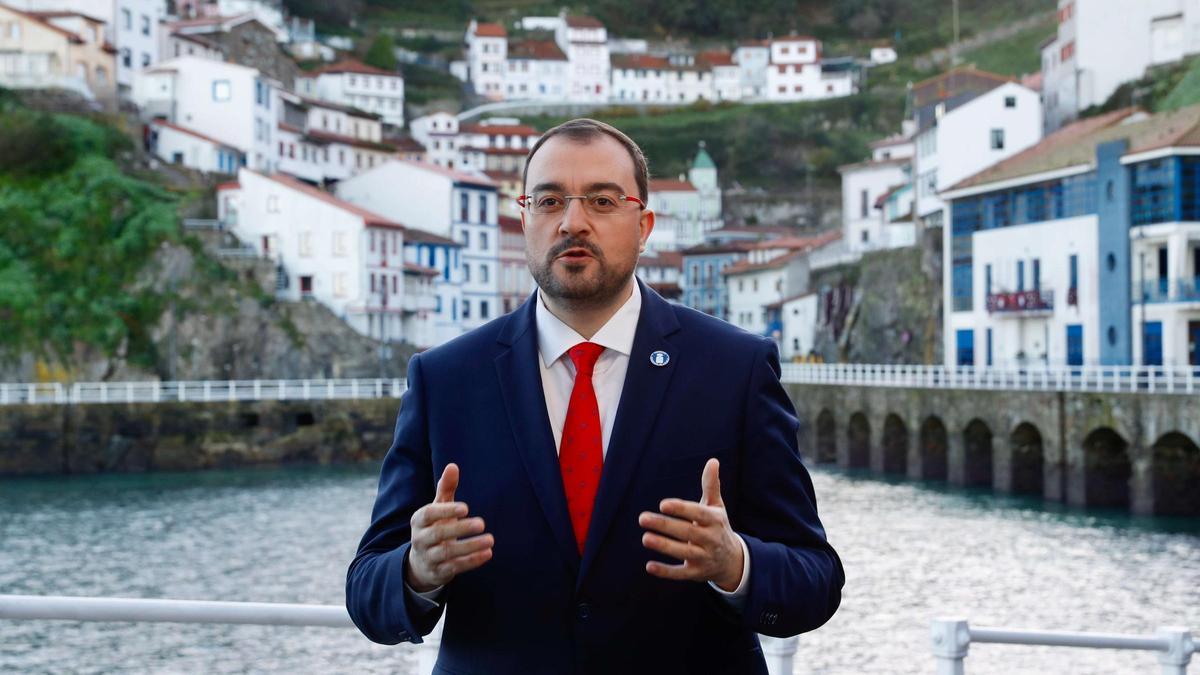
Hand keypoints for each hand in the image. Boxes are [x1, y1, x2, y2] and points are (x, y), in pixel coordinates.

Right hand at [405, 463, 493, 592]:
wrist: (422, 562)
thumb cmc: (434, 526)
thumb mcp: (437, 508)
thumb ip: (446, 488)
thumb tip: (453, 466)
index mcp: (418, 520)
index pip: (428, 514)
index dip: (446, 511)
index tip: (466, 507)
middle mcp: (420, 539)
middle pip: (438, 534)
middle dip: (460, 529)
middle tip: (482, 523)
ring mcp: (428, 557)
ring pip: (448, 553)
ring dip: (470, 547)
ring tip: (490, 539)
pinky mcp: (439, 572)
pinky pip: (455, 567)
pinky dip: (472, 561)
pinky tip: (488, 553)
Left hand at [638, 458, 744, 591]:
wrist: (732, 560)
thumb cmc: (717, 526)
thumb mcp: (716, 506)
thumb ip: (711, 485)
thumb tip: (713, 461)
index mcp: (714, 520)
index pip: (698, 513)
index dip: (681, 509)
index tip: (663, 504)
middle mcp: (710, 540)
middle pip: (687, 532)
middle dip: (665, 526)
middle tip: (642, 518)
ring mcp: (704, 558)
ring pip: (683, 553)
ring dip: (664, 546)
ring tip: (645, 538)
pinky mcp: (696, 573)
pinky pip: (680, 573)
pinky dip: (666, 571)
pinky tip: (649, 566)